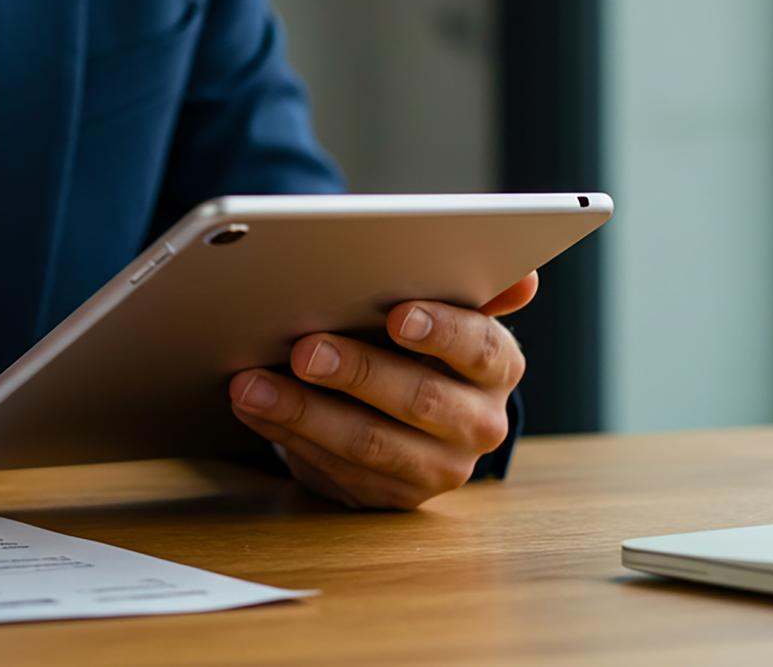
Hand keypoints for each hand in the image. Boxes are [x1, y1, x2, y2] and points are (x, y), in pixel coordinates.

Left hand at [228, 272, 537, 508]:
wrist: (403, 413)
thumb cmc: (415, 344)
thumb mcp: (442, 312)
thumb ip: (471, 290)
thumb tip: (521, 277)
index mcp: (496, 365)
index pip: (480, 348)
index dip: (442, 332)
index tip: (398, 315)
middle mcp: (478, 422)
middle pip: (420, 399)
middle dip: (357, 371)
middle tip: (303, 349)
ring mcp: (436, 467)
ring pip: (369, 443)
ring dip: (303, 411)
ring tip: (250, 384)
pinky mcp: (390, 496)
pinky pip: (335, 469)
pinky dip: (286, 436)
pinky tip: (252, 409)